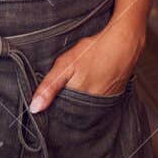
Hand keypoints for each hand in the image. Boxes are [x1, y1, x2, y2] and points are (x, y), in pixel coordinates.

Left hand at [29, 19, 145, 113]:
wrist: (123, 45)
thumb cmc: (94, 51)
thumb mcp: (66, 64)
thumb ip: (49, 86)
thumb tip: (34, 108)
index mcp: (77, 100)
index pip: (59, 113)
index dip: (51, 107)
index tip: (44, 102)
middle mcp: (91, 107)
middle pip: (71, 112)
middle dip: (63, 104)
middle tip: (62, 88)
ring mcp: (102, 105)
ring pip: (83, 109)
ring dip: (77, 101)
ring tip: (76, 84)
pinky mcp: (111, 100)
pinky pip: (95, 105)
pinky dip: (89, 98)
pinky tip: (87, 85)